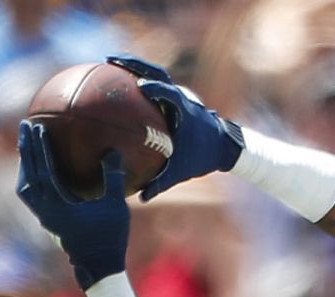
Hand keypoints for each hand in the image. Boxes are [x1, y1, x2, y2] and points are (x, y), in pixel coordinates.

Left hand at [14, 120, 128, 286]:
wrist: (99, 268)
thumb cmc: (111, 237)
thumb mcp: (117, 207)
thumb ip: (113, 178)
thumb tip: (113, 150)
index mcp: (60, 206)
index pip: (44, 171)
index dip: (40, 148)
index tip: (38, 127)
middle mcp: (46, 212)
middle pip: (29, 175)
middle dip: (27, 148)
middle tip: (25, 125)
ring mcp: (44, 217)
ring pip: (25, 186)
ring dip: (25, 165)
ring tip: (27, 146)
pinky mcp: (46, 221)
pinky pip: (31, 196)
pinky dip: (30, 179)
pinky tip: (37, 171)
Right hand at [106, 55, 243, 200]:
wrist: (224, 146)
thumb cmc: (202, 158)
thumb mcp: (182, 171)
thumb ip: (162, 182)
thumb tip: (141, 197)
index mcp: (185, 111)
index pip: (171, 94)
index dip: (158, 88)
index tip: (142, 86)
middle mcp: (181, 97)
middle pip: (157, 73)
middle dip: (134, 64)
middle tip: (110, 60)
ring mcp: (177, 92)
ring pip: (154, 73)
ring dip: (134, 67)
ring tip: (110, 63)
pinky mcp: (173, 94)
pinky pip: (153, 83)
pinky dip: (137, 78)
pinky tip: (117, 82)